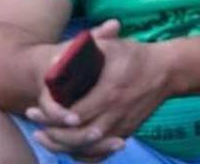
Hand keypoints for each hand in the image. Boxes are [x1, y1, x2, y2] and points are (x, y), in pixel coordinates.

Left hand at [26, 20, 171, 159]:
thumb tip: (56, 59)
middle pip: (82, 136)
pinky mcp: (126, 132)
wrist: (166, 71)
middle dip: (55, 135)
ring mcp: (124, 126)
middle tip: (34, 128)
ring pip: (92, 148)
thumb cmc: (133, 55)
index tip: (35, 112)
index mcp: (110, 92)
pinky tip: (67, 151)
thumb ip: (83, 51)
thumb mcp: (109, 46)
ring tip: (43, 139)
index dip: (56, 118)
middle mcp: (118, 114)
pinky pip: (105, 153)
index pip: (78, 114)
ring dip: (66, 147)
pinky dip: (85, 156)